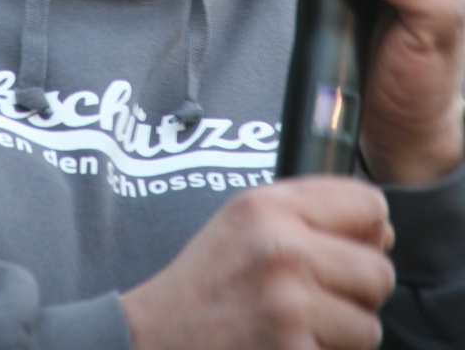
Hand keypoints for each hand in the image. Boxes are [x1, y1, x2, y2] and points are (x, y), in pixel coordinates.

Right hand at [122, 177, 394, 349]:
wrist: (156, 338)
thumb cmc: (207, 284)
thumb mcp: (244, 222)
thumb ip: (306, 213)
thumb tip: (383, 230)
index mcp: (268, 206)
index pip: (367, 203)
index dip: (368, 229)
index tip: (350, 247)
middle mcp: (282, 248)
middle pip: (378, 271)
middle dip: (357, 292)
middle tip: (317, 299)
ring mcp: (289, 303)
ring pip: (370, 324)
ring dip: (343, 334)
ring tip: (297, 326)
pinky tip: (286, 346)